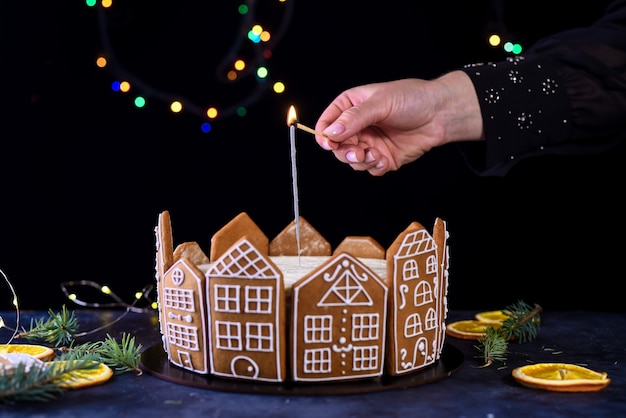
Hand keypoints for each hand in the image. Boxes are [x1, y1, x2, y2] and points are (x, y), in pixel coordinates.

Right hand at [314, 71, 483, 174]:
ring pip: (351, 160)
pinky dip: (374, 167)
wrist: (441, 114)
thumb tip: (331, 132)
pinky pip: (369, 169)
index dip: (324, 134)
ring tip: (374, 155)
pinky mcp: (382, 157)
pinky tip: (384, 159)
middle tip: (357, 152)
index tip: (328, 144)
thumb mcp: (380, 103)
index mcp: (351, 106)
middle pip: (337, 146)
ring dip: (360, 161)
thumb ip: (354, 118)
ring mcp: (370, 142)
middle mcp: (357, 126)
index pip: (327, 122)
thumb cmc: (412, 99)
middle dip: (344, 152)